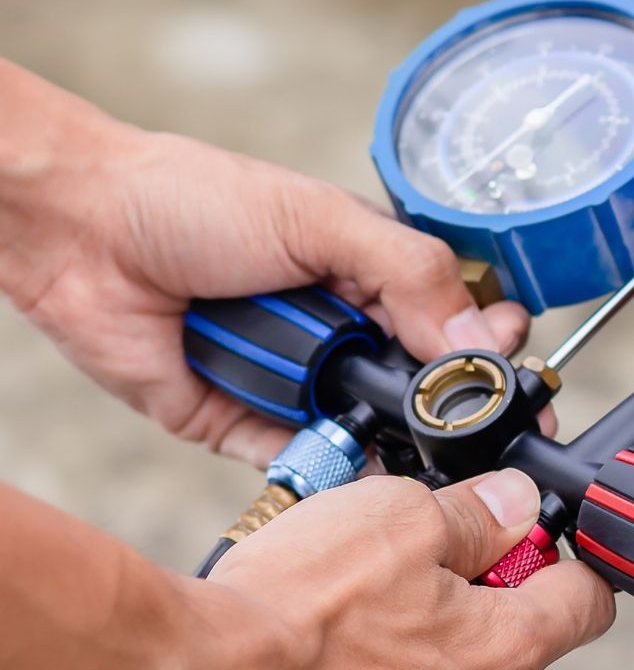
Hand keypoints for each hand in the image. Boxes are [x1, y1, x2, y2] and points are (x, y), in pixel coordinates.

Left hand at [0, 60, 528, 466]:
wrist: (79, 232)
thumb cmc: (191, 200)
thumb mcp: (321, 219)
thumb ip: (410, 274)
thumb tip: (484, 336)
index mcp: (375, 276)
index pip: (460, 323)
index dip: (493, 353)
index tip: (519, 379)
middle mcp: (344, 334)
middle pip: (425, 390)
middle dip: (453, 411)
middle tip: (480, 427)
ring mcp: (299, 383)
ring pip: (372, 433)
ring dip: (394, 443)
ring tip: (422, 449)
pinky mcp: (246, 426)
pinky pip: (305, 462)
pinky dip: (330, 469)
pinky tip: (359, 469)